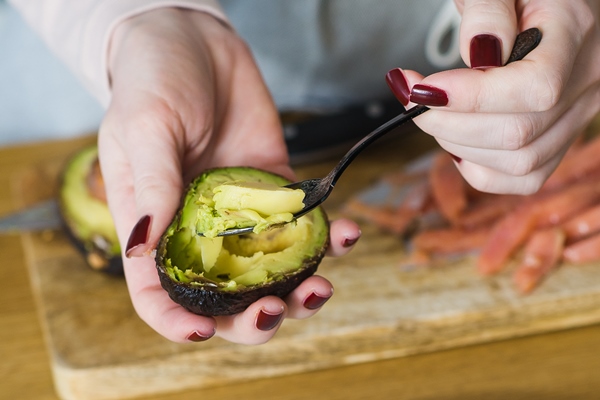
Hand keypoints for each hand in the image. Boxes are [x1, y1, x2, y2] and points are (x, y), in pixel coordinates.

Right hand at [97, 8, 360, 343]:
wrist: (200, 42)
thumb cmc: (155, 79)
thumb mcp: (143, 126)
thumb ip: (151, 183)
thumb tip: (143, 245)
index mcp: (154, 225)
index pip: (157, 292)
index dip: (176, 323)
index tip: (205, 332)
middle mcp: (200, 230)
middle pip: (224, 298)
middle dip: (252, 318)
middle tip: (275, 311)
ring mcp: (243, 213)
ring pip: (272, 273)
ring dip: (300, 290)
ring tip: (321, 286)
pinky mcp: (278, 191)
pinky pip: (306, 227)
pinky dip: (330, 239)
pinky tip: (345, 233)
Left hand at [387, 0, 599, 194]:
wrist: (541, 2)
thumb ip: (487, 10)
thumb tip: (476, 55)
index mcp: (574, 32)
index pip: (535, 87)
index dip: (472, 98)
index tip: (422, 89)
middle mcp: (586, 80)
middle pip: (518, 133)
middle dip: (447, 123)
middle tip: (412, 97)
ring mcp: (577, 113)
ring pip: (519, 162)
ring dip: (458, 145)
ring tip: (431, 114)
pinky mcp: (561, 136)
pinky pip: (526, 177)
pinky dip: (481, 169)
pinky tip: (458, 143)